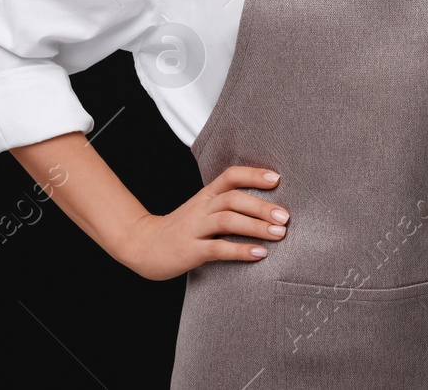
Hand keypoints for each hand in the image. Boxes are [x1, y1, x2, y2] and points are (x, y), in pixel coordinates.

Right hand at [117, 165, 289, 280]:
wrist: (142, 245)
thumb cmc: (180, 229)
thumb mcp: (201, 210)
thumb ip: (226, 205)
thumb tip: (266, 205)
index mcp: (206, 195)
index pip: (230, 176)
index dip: (253, 175)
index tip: (277, 179)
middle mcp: (201, 208)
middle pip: (233, 198)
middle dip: (262, 206)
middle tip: (285, 216)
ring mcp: (194, 229)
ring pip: (227, 220)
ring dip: (256, 226)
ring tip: (279, 233)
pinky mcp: (190, 251)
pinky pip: (217, 248)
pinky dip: (240, 250)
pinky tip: (259, 254)